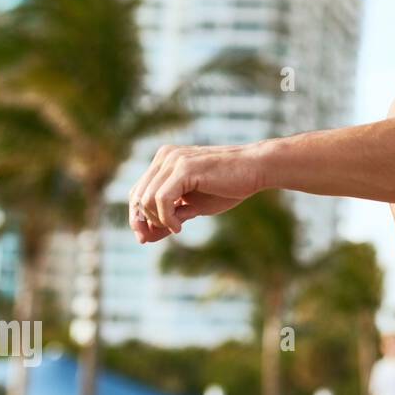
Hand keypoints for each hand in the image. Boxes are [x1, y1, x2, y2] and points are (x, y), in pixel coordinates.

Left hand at [128, 143, 265, 242]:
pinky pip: (162, 199)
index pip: (137, 191)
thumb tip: (144, 237)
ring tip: (177, 228)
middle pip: (137, 196)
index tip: (145, 237)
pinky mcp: (184, 168)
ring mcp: (173, 160)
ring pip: (146, 199)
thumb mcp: (194, 206)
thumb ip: (170, 217)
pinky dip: (166, 218)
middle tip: (157, 236)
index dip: (137, 217)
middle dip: (143, 222)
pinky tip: (179, 227)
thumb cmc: (229, 187)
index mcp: (165, 160)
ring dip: (157, 221)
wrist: (257, 169)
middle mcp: (165, 156)